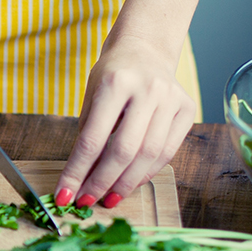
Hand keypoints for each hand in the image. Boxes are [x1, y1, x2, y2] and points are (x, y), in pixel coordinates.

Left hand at [54, 36, 196, 208]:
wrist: (145, 48)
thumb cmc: (112, 74)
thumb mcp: (91, 96)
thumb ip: (88, 135)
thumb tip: (80, 180)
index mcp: (116, 83)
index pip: (92, 138)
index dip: (77, 172)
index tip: (64, 194)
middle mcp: (148, 90)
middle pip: (124, 150)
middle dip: (102, 182)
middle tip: (87, 201)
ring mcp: (171, 99)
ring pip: (149, 155)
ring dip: (126, 183)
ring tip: (109, 198)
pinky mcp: (187, 109)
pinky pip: (168, 151)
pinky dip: (147, 172)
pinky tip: (131, 182)